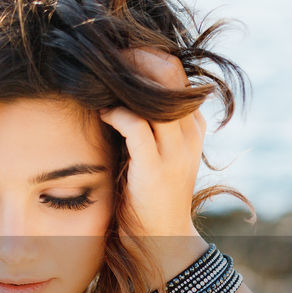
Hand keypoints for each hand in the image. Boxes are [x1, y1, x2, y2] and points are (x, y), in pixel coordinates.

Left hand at [98, 48, 207, 242]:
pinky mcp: (155, 167)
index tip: (116, 53)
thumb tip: (115, 90)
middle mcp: (189, 132)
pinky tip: (102, 114)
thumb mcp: (154, 150)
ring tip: (99, 79)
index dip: (145, 55)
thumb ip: (146, 122)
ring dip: (124, 82)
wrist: (161, 239)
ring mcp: (176, 149)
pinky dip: (116, 114)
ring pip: (156, 94)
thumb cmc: (148, 193)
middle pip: (168, 72)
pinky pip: (136, 125)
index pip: (174, 71)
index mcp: (192, 124)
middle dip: (135, 59)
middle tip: (105, 57)